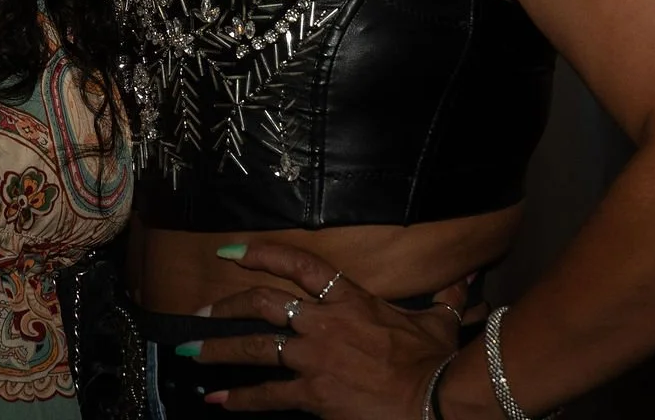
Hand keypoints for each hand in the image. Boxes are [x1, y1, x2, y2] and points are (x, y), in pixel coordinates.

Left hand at [182, 242, 463, 418]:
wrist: (435, 401)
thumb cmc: (436, 363)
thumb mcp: (439, 323)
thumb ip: (445, 299)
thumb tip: (465, 282)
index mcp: (350, 300)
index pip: (300, 265)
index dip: (263, 255)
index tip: (231, 252)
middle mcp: (324, 323)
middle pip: (263, 304)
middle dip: (227, 307)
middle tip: (200, 312)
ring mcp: (314, 359)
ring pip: (255, 348)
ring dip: (218, 350)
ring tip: (189, 352)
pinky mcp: (312, 394)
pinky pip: (268, 396)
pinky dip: (241, 398)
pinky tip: (217, 400)